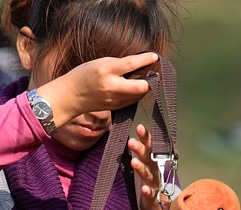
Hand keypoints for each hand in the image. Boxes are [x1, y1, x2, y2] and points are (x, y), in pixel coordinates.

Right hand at [37, 53, 158, 127]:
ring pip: (139, 95)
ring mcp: (115, 100)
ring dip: (144, 88)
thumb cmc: (84, 75)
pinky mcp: (116, 108)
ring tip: (145, 79)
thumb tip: (138, 64)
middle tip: (153, 74)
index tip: (155, 56)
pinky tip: (135, 88)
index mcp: (106, 70)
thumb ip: (119, 64)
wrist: (72, 96)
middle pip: (141, 87)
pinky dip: (136, 94)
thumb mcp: (100, 63)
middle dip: (150, 81)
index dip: (146, 60)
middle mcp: (112, 87)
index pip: (131, 64)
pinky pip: (132, 101)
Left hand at [128, 123, 163, 209]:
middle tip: (131, 142)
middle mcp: (155, 171)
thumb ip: (131, 150)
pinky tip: (144, 189)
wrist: (157, 208)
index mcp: (152, 162)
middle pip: (149, 159)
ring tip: (134, 162)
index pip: (149, 148)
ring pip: (148, 175)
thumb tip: (111, 130)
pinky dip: (148, 192)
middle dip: (141, 150)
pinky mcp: (153, 199)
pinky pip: (151, 195)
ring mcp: (155, 185)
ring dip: (142, 168)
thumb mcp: (140, 165)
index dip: (145, 138)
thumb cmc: (147, 182)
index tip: (139, 127)